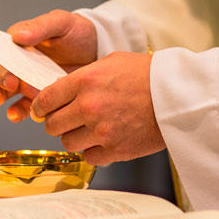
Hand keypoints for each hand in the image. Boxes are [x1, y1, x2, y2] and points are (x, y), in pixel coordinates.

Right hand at [0, 10, 96, 121]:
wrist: (98, 48)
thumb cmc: (77, 31)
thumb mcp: (61, 22)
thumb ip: (40, 27)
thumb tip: (16, 35)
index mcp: (21, 43)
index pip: (3, 54)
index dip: (3, 67)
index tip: (9, 78)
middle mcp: (20, 63)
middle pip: (2, 76)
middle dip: (0, 87)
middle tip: (10, 90)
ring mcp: (29, 80)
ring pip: (8, 94)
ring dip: (6, 104)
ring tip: (13, 113)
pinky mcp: (40, 95)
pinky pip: (26, 106)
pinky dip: (22, 112)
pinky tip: (26, 116)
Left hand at [31, 51, 165, 165]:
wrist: (178, 95)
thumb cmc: (148, 74)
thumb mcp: (111, 61)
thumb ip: (83, 75)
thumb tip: (61, 88)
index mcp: (85, 81)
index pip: (45, 99)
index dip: (41, 106)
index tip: (43, 109)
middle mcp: (89, 106)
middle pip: (52, 124)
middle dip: (57, 122)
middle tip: (67, 119)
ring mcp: (101, 131)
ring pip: (68, 142)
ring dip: (75, 137)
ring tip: (89, 129)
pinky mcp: (115, 150)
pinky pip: (89, 156)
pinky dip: (93, 150)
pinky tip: (103, 139)